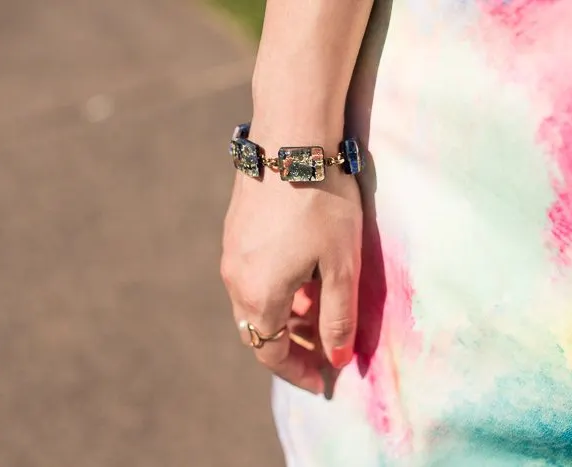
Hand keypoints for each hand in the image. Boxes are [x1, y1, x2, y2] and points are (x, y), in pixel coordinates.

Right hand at [220, 132, 362, 393]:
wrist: (291, 140)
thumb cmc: (322, 204)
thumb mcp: (341, 266)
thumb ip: (338, 318)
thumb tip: (337, 359)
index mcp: (259, 295)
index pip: (271, 352)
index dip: (297, 372)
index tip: (322, 380)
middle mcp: (235, 279)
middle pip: (259, 329)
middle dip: (292, 344)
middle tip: (324, 345)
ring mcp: (231, 252)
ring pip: (255, 300)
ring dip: (286, 313)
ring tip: (320, 305)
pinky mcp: (235, 229)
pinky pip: (252, 274)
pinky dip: (277, 287)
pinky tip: (304, 270)